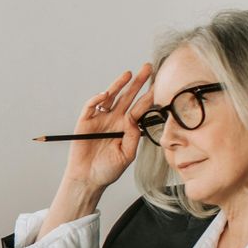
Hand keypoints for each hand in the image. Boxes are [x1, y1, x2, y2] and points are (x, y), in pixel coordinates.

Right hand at [60, 65, 152, 192]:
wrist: (88, 179)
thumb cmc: (107, 170)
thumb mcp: (127, 155)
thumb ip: (133, 137)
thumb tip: (134, 120)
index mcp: (126, 128)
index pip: (140, 108)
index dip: (150, 96)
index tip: (161, 85)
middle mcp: (114, 120)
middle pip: (128, 97)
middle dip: (138, 82)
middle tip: (148, 68)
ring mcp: (100, 119)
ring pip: (111, 97)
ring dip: (119, 85)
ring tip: (128, 74)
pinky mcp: (85, 122)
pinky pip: (91, 106)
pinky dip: (97, 99)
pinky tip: (105, 94)